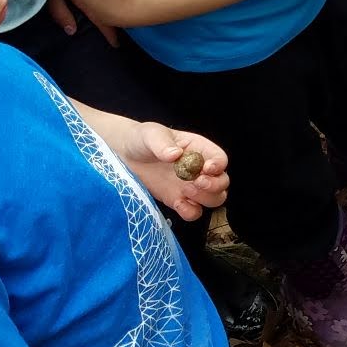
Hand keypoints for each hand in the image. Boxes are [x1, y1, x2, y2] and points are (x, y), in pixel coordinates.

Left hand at [115, 122, 229, 220]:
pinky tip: (178, 203)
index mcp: (199, 149)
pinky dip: (191, 212)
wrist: (124, 156)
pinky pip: (194, 212)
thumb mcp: (151, 135)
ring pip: (214, 199)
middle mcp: (199, 169)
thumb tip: (174, 154)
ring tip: (186, 191)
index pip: (219, 158)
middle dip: (214, 185)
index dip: (218, 165)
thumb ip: (163, 143)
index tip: (206, 168)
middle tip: (196, 183)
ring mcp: (190, 187)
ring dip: (205, 199)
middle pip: (222, 182)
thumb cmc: (142, 139)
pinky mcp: (177, 200)